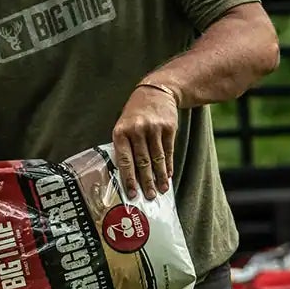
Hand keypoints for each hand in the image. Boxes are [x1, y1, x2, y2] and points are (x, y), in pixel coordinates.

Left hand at [111, 81, 177, 199]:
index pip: (124, 160)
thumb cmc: (135, 114)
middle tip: (149, 196)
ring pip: (157, 159)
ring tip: (161, 190)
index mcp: (121, 132)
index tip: (132, 194)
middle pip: (142, 162)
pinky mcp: (169, 128)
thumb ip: (124, 148)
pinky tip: (168, 175)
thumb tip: (128, 176)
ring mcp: (154, 128)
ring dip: (159, 177)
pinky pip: (168, 151)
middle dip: (146, 182)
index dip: (128, 179)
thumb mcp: (123, 126)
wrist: (155, 92)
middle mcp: (137, 130)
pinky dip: (168, 165)